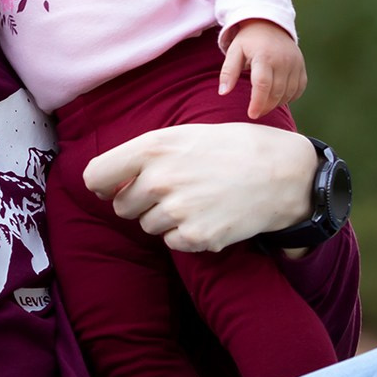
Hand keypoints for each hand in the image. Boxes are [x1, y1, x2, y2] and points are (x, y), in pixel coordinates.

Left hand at [82, 121, 313, 251]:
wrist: (281, 173)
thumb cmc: (231, 148)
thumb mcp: (184, 135)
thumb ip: (143, 155)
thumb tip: (106, 182)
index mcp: (152, 148)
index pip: (95, 175)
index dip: (101, 184)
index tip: (110, 187)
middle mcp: (158, 180)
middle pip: (122, 206)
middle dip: (141, 201)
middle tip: (177, 188)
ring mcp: (176, 211)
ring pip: (148, 226)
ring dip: (166, 217)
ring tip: (199, 197)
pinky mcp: (195, 237)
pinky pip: (172, 242)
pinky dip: (187, 233)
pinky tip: (211, 214)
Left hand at [220, 19, 307, 118]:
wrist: (270, 25)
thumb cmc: (248, 41)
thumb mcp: (234, 51)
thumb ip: (228, 72)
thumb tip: (223, 93)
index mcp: (264, 56)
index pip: (262, 84)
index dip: (257, 102)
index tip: (251, 114)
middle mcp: (283, 60)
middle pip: (276, 92)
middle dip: (265, 106)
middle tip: (255, 111)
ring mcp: (295, 63)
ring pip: (288, 93)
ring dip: (276, 103)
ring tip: (264, 103)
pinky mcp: (302, 67)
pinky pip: (299, 89)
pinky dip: (289, 97)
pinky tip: (278, 96)